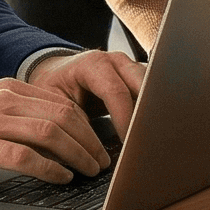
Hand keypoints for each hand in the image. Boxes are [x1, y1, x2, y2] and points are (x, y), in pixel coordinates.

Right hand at [0, 49, 143, 181]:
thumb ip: (17, 114)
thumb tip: (56, 135)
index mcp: (8, 88)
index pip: (62, 101)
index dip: (88, 124)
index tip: (101, 143)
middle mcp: (3, 99)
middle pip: (63, 115)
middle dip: (90, 140)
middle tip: (103, 161)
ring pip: (50, 132)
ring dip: (77, 154)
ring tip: (90, 171)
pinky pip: (25, 155)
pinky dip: (49, 168)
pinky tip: (61, 177)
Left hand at [25, 48, 143, 136]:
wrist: (59, 73)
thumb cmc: (55, 88)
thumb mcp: (54, 103)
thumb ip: (72, 121)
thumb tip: (89, 149)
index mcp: (94, 64)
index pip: (116, 92)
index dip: (124, 119)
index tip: (128, 143)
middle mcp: (117, 61)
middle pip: (143, 85)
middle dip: (146, 114)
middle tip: (146, 141)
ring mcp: (130, 67)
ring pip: (154, 87)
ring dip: (153, 112)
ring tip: (151, 137)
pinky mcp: (139, 77)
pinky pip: (153, 92)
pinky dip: (153, 110)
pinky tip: (151, 129)